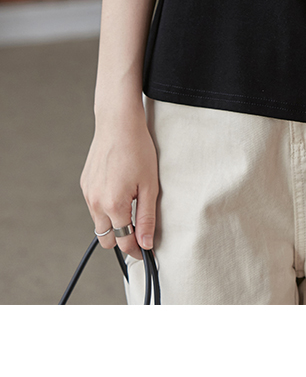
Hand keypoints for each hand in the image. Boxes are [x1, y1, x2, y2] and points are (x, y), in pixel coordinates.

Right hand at [80, 110, 158, 260]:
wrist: (118, 123)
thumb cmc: (138, 150)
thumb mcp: (150, 185)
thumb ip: (146, 218)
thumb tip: (146, 244)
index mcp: (113, 206)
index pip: (124, 243)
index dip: (136, 251)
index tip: (145, 252)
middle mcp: (96, 203)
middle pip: (107, 239)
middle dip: (122, 239)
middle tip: (139, 229)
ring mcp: (88, 193)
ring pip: (99, 223)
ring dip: (113, 222)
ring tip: (131, 204)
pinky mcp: (85, 183)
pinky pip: (94, 205)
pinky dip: (105, 206)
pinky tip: (119, 189)